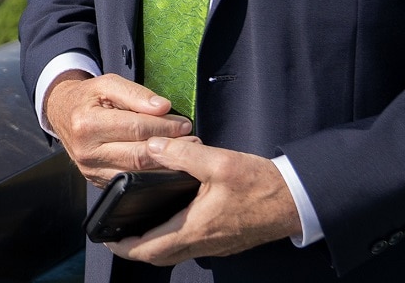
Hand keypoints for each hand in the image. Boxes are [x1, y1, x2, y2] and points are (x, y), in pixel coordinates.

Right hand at [44, 72, 195, 185]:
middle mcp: (87, 151)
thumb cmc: (88, 97)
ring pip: (136, 173)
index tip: (184, 124)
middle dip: (169, 148)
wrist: (62, 113)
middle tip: (193, 141)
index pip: (135, 128)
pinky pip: (130, 181)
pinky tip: (167, 165)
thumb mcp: (108, 83)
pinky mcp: (97, 182)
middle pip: (137, 154)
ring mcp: (91, 171)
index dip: (163, 127)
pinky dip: (152, 175)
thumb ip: (136, 94)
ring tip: (186, 153)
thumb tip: (162, 107)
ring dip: (165, 165)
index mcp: (87, 124)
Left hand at [104, 136, 300, 264]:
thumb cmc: (261, 185)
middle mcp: (203, 243)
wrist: (297, 201)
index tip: (107, 236)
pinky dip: (174, 239)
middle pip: (158, 256)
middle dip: (134, 248)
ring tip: (140, 225)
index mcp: (195, 228)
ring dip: (154, 244)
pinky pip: (191, 247)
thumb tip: (152, 148)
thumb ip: (182, 155)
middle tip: (118, 233)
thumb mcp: (220, 162)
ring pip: (175, 253)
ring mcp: (216, 245)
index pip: (148, 248)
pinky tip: (174, 218)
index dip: (123, 245)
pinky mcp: (226, 241)